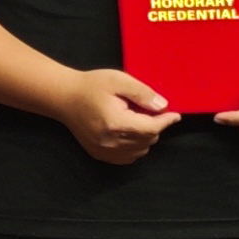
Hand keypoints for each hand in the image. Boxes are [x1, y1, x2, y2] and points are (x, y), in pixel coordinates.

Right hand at [54, 68, 178, 164]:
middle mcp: (110, 142)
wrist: (64, 97)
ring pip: (140, 151)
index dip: (166, 121)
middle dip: (154, 126)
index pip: (151, 128)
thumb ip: (142, 93)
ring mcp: (103, 151)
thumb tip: (162, 106)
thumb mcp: (118, 80)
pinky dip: (135, 147)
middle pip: (148, 140)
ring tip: (137, 121)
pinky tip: (129, 133)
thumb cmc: (90, 86)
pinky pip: (127, 157)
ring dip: (146, 138)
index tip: (175, 115)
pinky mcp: (99, 154)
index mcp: (115, 123)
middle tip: (149, 111)